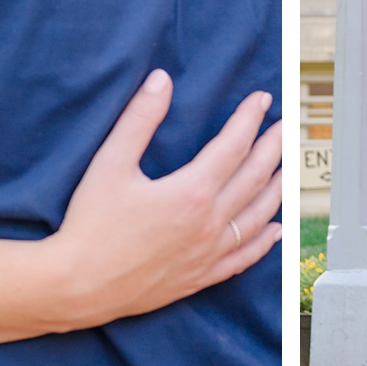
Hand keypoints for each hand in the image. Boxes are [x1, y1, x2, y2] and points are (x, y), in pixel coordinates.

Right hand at [44, 71, 282, 327]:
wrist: (78, 286)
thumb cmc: (90, 225)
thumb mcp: (109, 164)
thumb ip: (139, 119)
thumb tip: (161, 80)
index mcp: (190, 192)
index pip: (233, 145)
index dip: (249, 118)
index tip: (261, 99)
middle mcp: (207, 224)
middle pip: (254, 178)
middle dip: (273, 147)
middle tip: (285, 126)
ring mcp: (207, 254)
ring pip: (256, 217)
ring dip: (277, 190)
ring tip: (288, 170)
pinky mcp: (199, 278)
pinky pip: (243, 258)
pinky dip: (264, 242)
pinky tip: (274, 230)